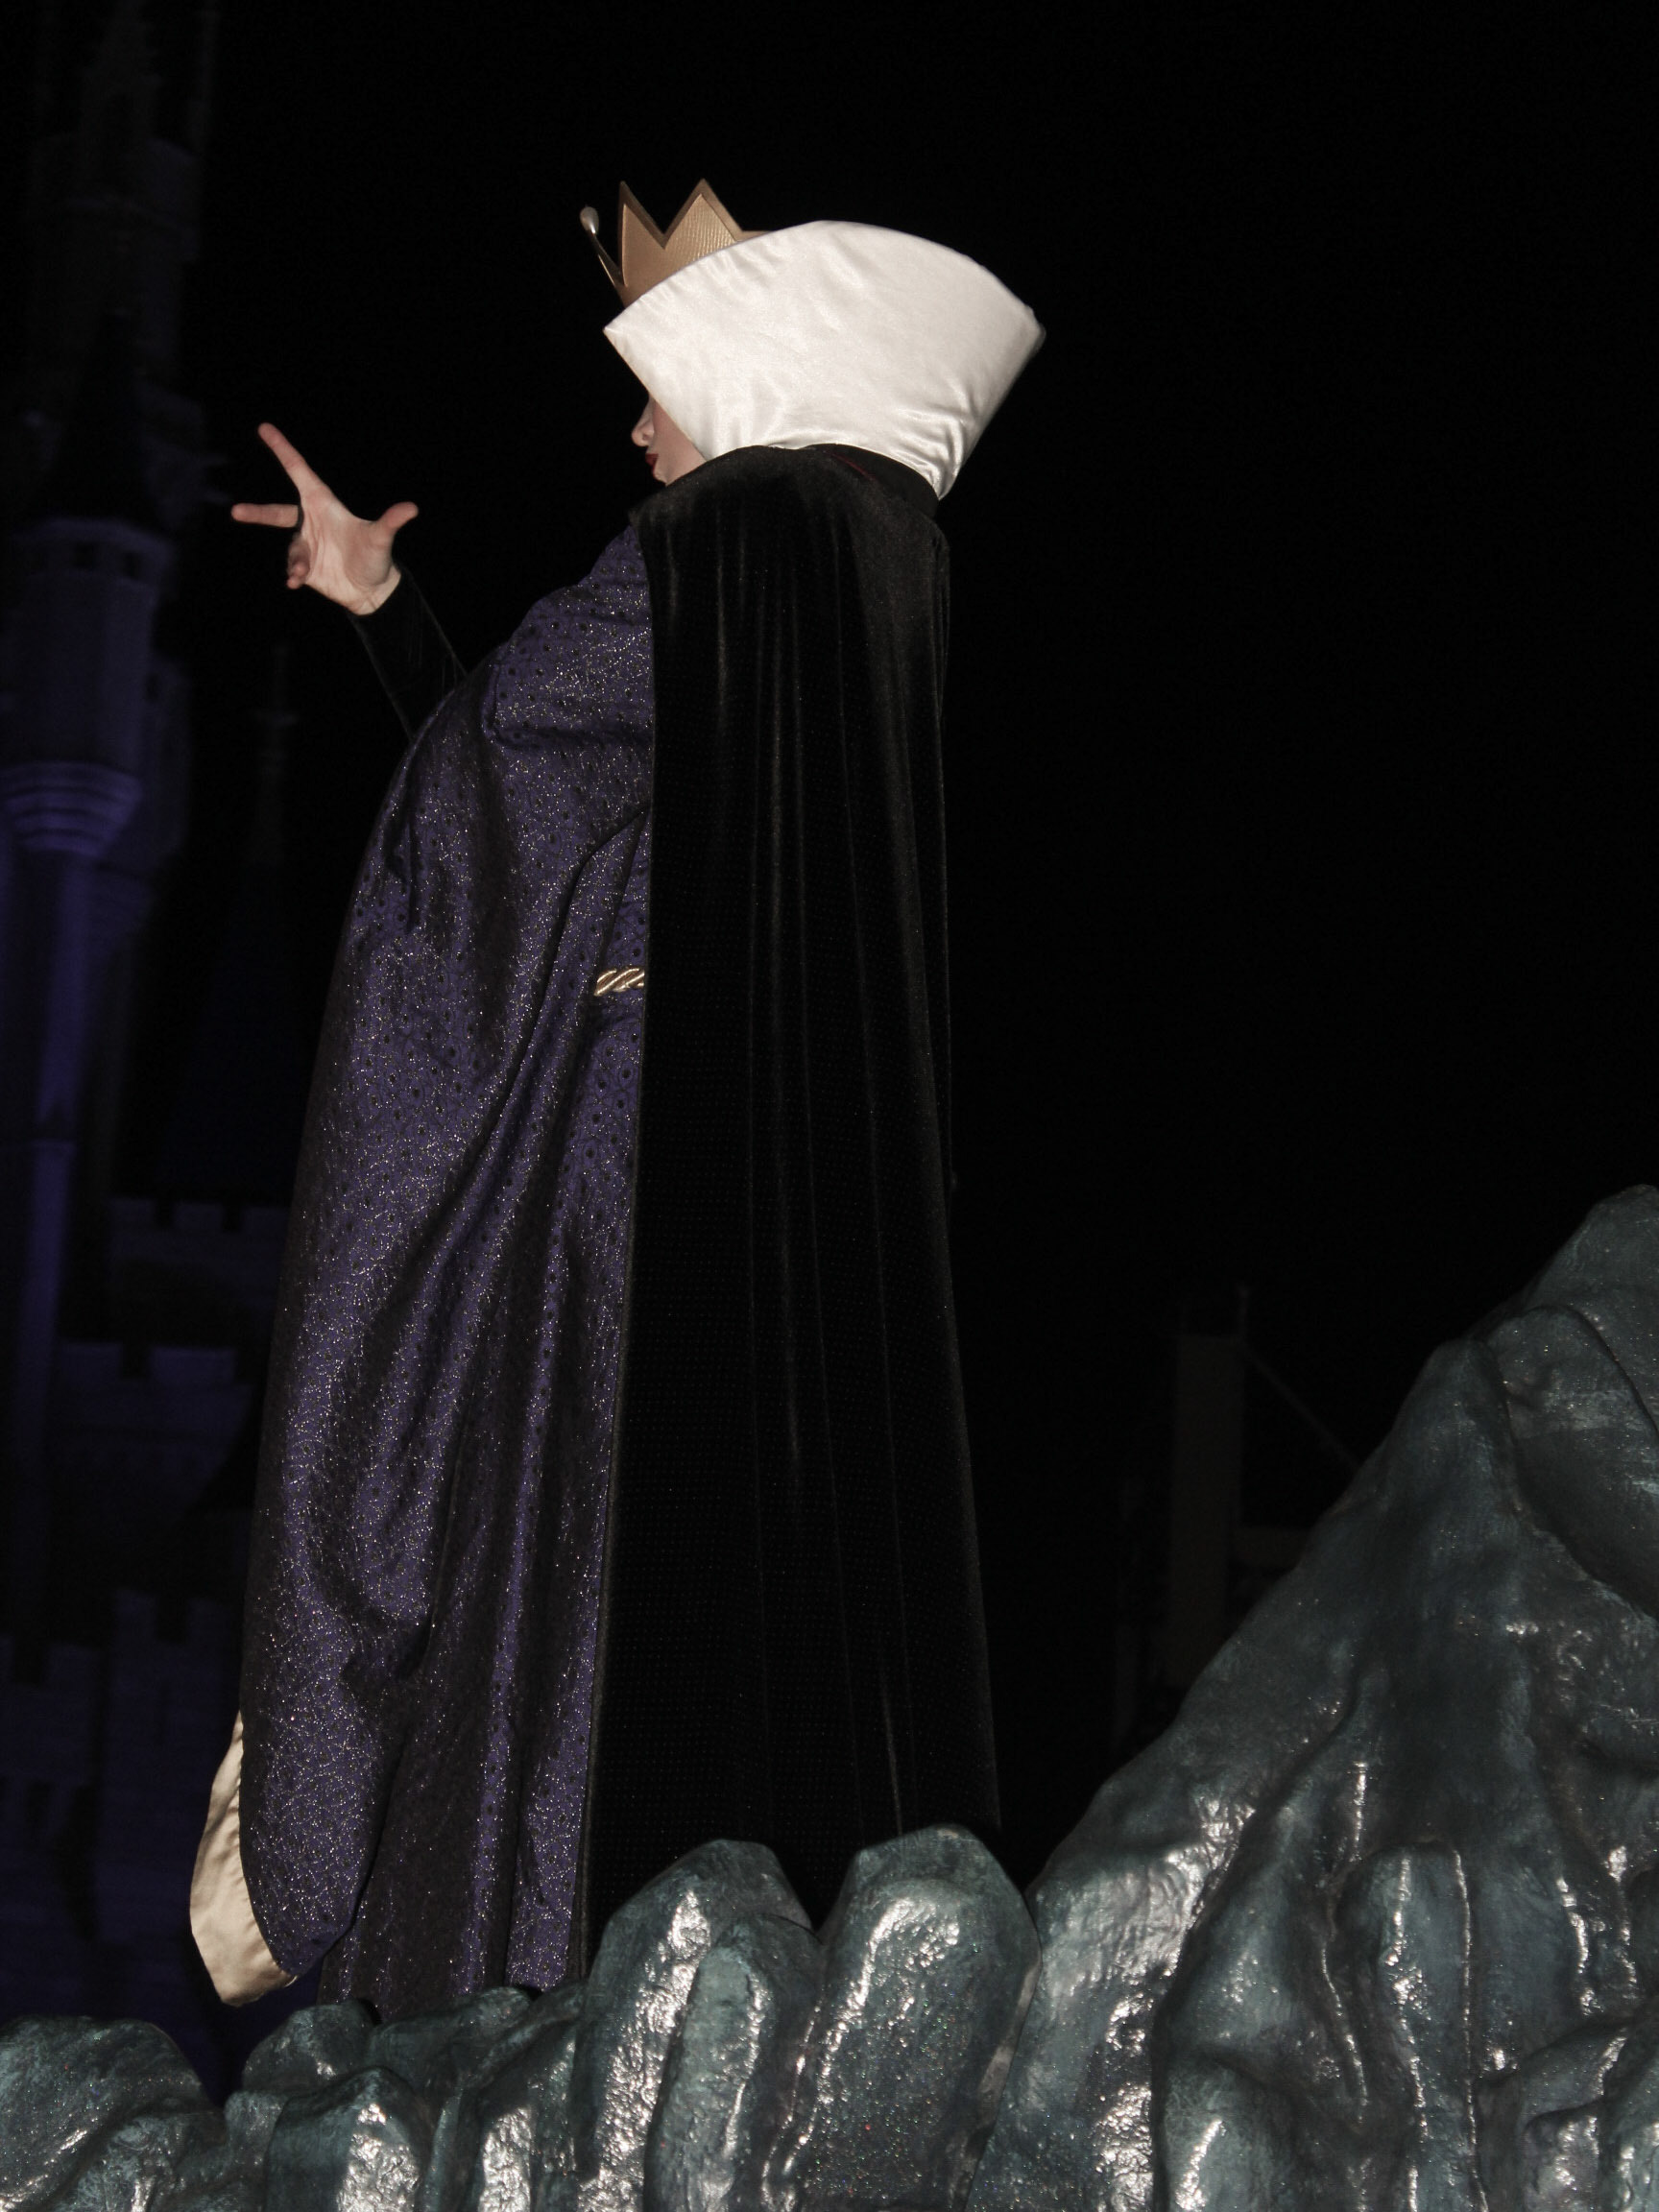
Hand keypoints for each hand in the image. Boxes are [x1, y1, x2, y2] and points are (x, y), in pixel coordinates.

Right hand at [231, 422, 416, 615]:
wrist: (371, 590)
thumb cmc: (376, 558)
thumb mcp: (381, 539)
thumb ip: (390, 522)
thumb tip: (412, 509)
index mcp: (324, 504)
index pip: (298, 471)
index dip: (282, 449)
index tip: (264, 428)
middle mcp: (311, 521)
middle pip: (277, 512)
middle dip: (257, 512)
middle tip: (236, 511)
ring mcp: (306, 543)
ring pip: (290, 547)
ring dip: (294, 559)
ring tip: (300, 572)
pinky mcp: (304, 565)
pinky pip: (291, 565)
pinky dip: (293, 572)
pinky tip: (295, 581)